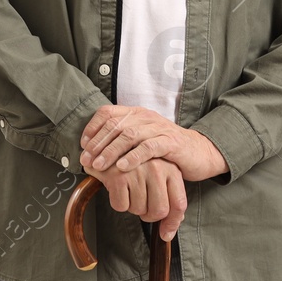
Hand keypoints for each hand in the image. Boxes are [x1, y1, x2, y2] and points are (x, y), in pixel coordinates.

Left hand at [80, 105, 227, 180]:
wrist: (199, 152)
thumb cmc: (165, 149)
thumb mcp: (141, 139)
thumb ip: (121, 140)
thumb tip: (92, 151)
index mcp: (136, 114)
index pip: (108, 113)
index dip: (92, 128)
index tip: (83, 145)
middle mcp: (145, 117)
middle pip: (115, 125)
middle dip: (97, 144)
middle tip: (85, 160)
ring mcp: (158, 128)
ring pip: (129, 136)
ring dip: (111, 151)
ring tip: (99, 165)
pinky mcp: (171, 142)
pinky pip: (149, 147)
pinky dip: (134, 157)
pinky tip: (123, 167)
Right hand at [87, 157, 188, 241]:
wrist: (107, 144)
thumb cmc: (135, 164)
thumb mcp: (158, 175)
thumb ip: (168, 198)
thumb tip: (169, 230)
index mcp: (171, 169)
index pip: (178, 204)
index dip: (172, 223)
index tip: (165, 234)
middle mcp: (157, 169)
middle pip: (159, 211)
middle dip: (148, 215)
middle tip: (141, 207)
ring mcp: (138, 171)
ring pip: (139, 210)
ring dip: (131, 207)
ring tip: (128, 190)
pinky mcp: (118, 176)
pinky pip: (121, 206)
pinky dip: (117, 202)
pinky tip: (117, 188)